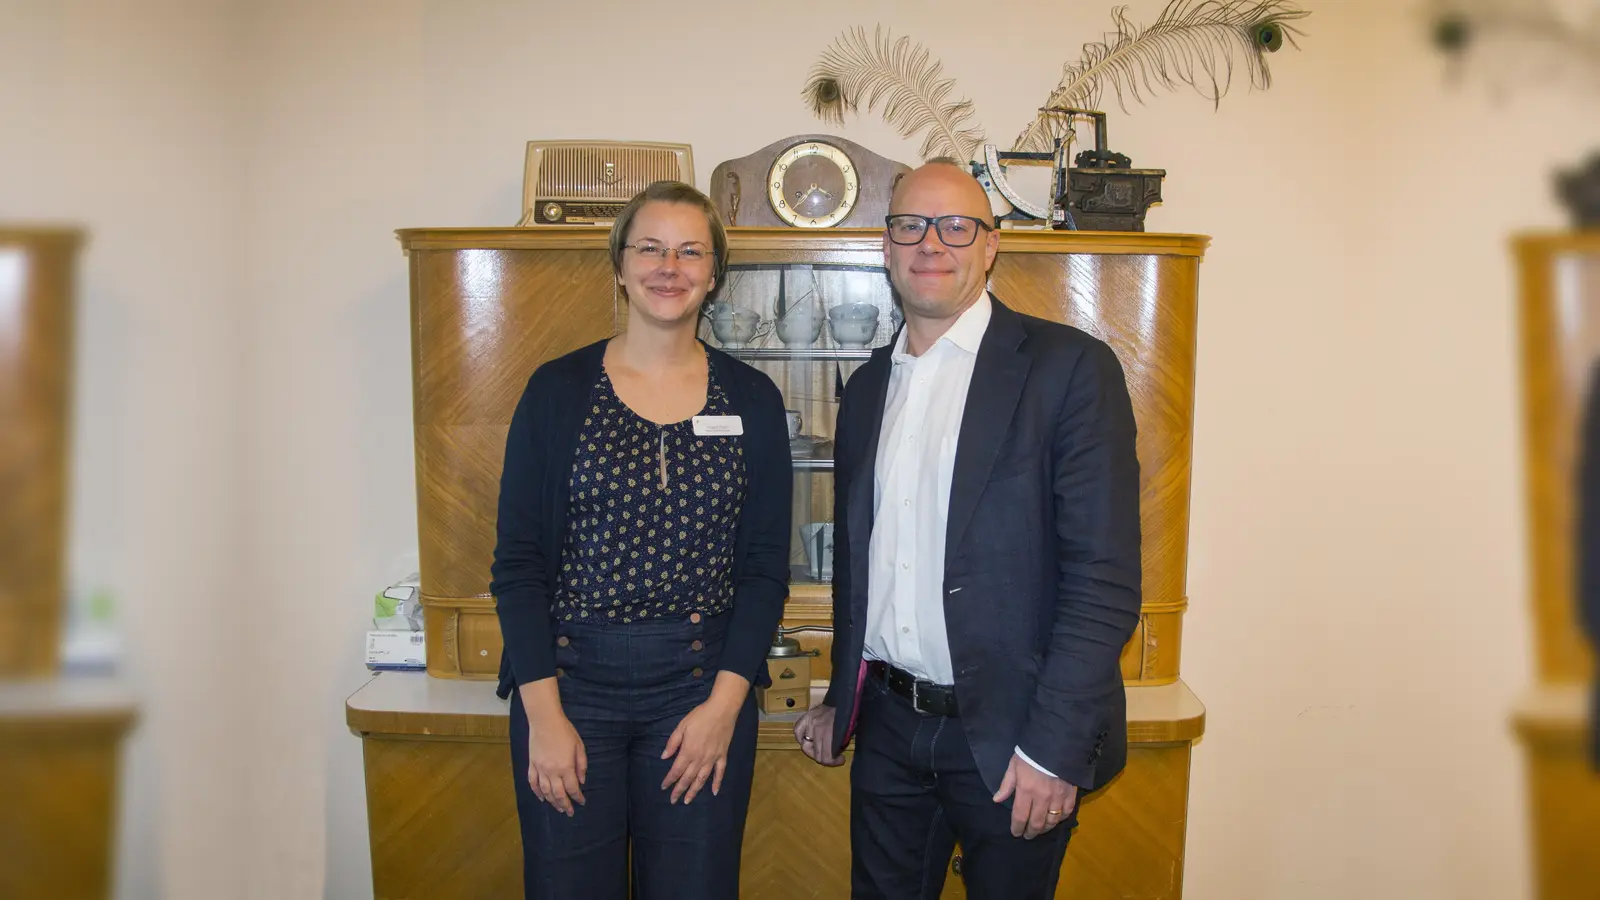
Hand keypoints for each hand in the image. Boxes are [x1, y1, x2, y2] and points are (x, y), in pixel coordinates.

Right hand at [521, 686, 586, 816]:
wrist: (545, 721)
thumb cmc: (565, 732)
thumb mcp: (579, 746)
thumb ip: (581, 765)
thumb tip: (581, 781)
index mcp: (565, 767)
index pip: (572, 788)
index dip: (578, 797)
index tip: (582, 802)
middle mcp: (552, 771)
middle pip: (558, 793)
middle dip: (565, 805)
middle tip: (569, 812)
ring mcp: (540, 769)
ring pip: (545, 791)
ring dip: (552, 802)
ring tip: (558, 808)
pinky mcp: (531, 765)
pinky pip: (533, 782)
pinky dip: (536, 792)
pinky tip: (542, 798)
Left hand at [661, 693, 741, 804]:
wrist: (722, 710)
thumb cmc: (700, 716)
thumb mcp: (682, 726)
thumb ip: (673, 743)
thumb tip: (664, 757)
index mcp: (688, 751)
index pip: (676, 770)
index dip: (669, 780)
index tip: (663, 788)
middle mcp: (700, 758)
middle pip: (688, 778)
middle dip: (679, 790)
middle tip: (673, 801)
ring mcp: (712, 759)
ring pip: (702, 779)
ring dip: (694, 791)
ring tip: (688, 801)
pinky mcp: (722, 756)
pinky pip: (720, 772)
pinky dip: (717, 783)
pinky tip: (714, 792)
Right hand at [793, 704, 843, 765]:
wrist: (844, 699)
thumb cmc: (848, 716)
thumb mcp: (848, 732)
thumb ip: (840, 745)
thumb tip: (835, 755)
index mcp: (830, 733)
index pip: (826, 757)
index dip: (833, 762)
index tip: (840, 759)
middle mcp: (817, 729)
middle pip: (816, 754)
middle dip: (825, 758)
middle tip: (832, 756)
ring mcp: (809, 723)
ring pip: (805, 746)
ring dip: (814, 751)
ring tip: (821, 749)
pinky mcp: (805, 717)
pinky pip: (797, 731)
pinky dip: (800, 738)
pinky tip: (807, 740)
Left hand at [992, 753, 1077, 839]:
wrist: (1056, 743)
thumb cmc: (1031, 754)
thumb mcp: (1014, 766)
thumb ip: (1006, 784)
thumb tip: (997, 800)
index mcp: (1026, 790)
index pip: (1020, 816)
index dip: (1017, 828)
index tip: (1015, 833)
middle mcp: (1042, 797)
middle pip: (1036, 823)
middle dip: (1031, 832)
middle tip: (1027, 835)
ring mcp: (1058, 797)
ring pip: (1052, 821)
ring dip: (1045, 828)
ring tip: (1040, 830)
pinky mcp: (1070, 794)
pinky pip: (1066, 812)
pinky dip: (1060, 819)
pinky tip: (1056, 820)